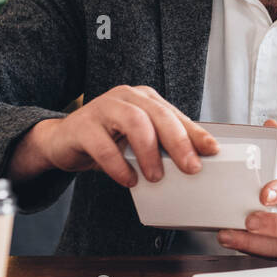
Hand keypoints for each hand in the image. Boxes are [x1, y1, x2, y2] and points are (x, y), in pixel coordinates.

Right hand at [8, 85, 217, 186]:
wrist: (63, 141)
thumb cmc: (107, 140)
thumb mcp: (138, 141)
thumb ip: (162, 145)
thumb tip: (194, 163)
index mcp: (145, 99)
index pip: (175, 115)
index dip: (195, 133)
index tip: (212, 151)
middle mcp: (127, 97)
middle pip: (159, 115)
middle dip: (178, 143)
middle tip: (190, 168)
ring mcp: (103, 107)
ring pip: (135, 122)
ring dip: (149, 152)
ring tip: (156, 177)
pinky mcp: (82, 124)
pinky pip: (104, 145)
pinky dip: (119, 166)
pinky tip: (128, 179)